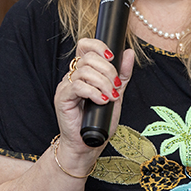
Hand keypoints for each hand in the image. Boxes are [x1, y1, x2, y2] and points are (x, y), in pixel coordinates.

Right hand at [53, 38, 134, 158]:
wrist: (88, 145)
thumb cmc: (100, 121)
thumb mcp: (116, 94)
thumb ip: (122, 75)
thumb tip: (128, 53)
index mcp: (84, 72)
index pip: (85, 46)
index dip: (98, 46)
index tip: (112, 57)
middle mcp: (73, 76)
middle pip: (88, 57)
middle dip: (108, 69)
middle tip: (116, 86)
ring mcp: (66, 86)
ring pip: (84, 71)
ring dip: (103, 83)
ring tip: (111, 97)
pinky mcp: (62, 98)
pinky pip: (78, 86)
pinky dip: (94, 92)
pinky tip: (102, 101)